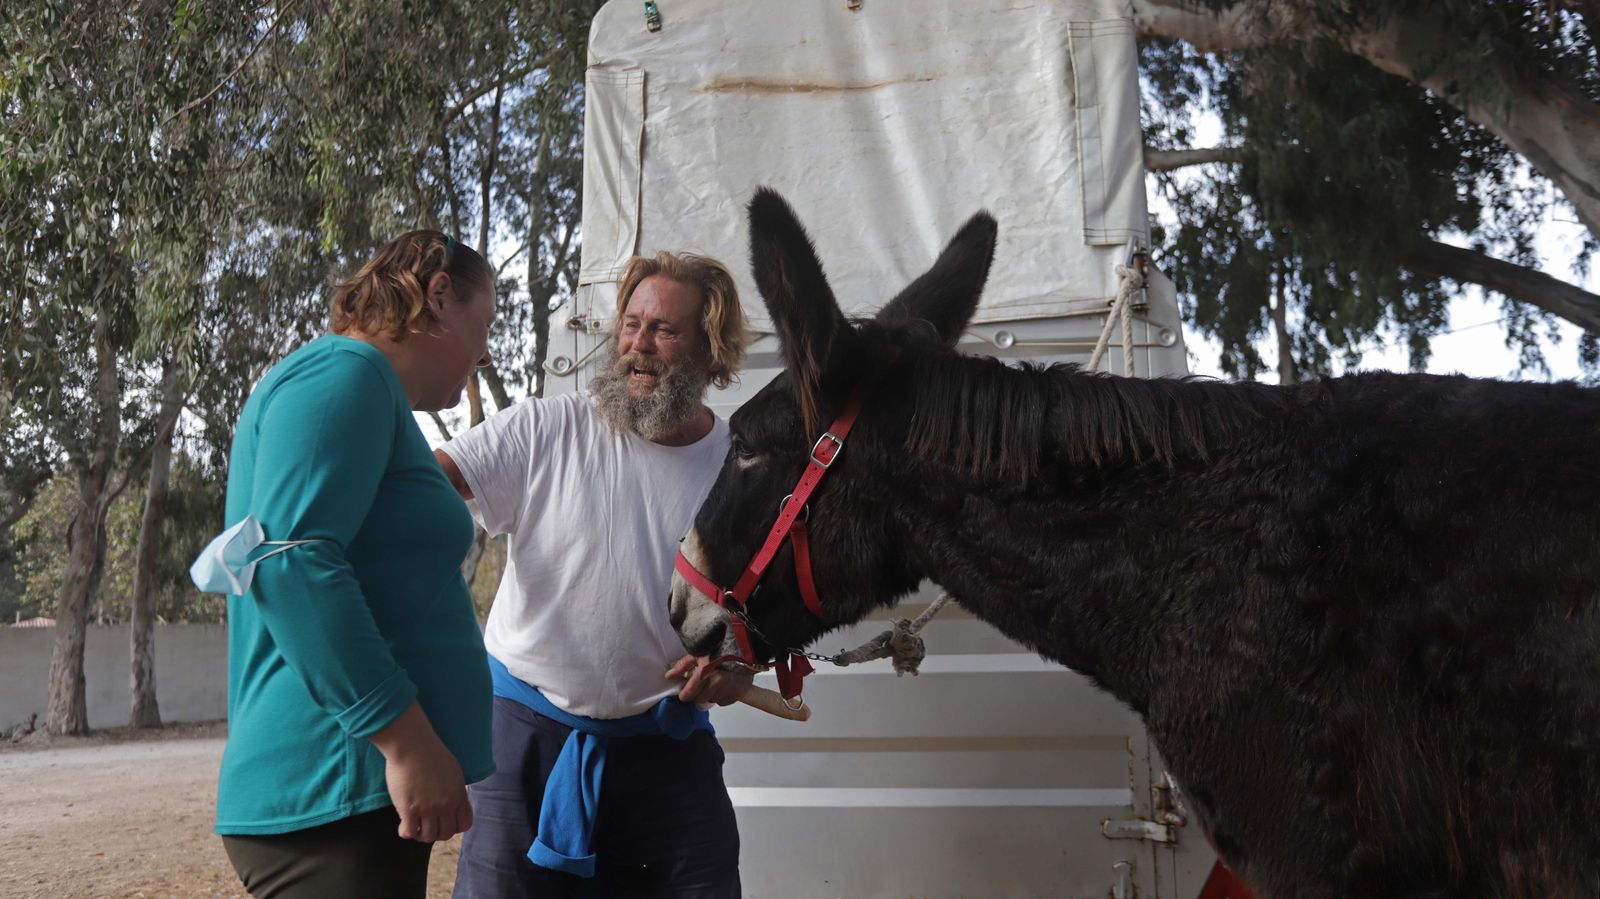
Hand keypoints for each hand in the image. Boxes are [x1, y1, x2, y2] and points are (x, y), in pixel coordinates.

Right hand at [368, 702, 473, 841]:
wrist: (413, 746)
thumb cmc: (432, 753)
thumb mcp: (454, 772)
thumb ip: (456, 789)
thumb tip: (455, 800)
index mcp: (459, 795)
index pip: (464, 824)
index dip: (455, 826)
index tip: (445, 821)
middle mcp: (446, 805)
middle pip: (445, 834)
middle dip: (437, 832)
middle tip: (428, 824)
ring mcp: (427, 809)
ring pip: (428, 837)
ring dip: (421, 834)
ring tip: (416, 825)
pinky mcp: (408, 810)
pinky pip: (409, 832)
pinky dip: (406, 832)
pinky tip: (404, 824)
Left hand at [667, 654, 754, 706]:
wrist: (743, 649)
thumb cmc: (719, 648)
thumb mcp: (698, 653)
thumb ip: (683, 666)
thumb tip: (669, 676)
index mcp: (704, 672)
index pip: (689, 694)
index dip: (685, 694)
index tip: (684, 693)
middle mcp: (717, 682)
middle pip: (700, 699)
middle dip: (699, 693)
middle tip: (703, 683)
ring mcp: (728, 688)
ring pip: (712, 700)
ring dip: (711, 694)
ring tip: (716, 681)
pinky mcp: (738, 693)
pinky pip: (724, 701)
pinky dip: (722, 695)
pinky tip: (725, 685)